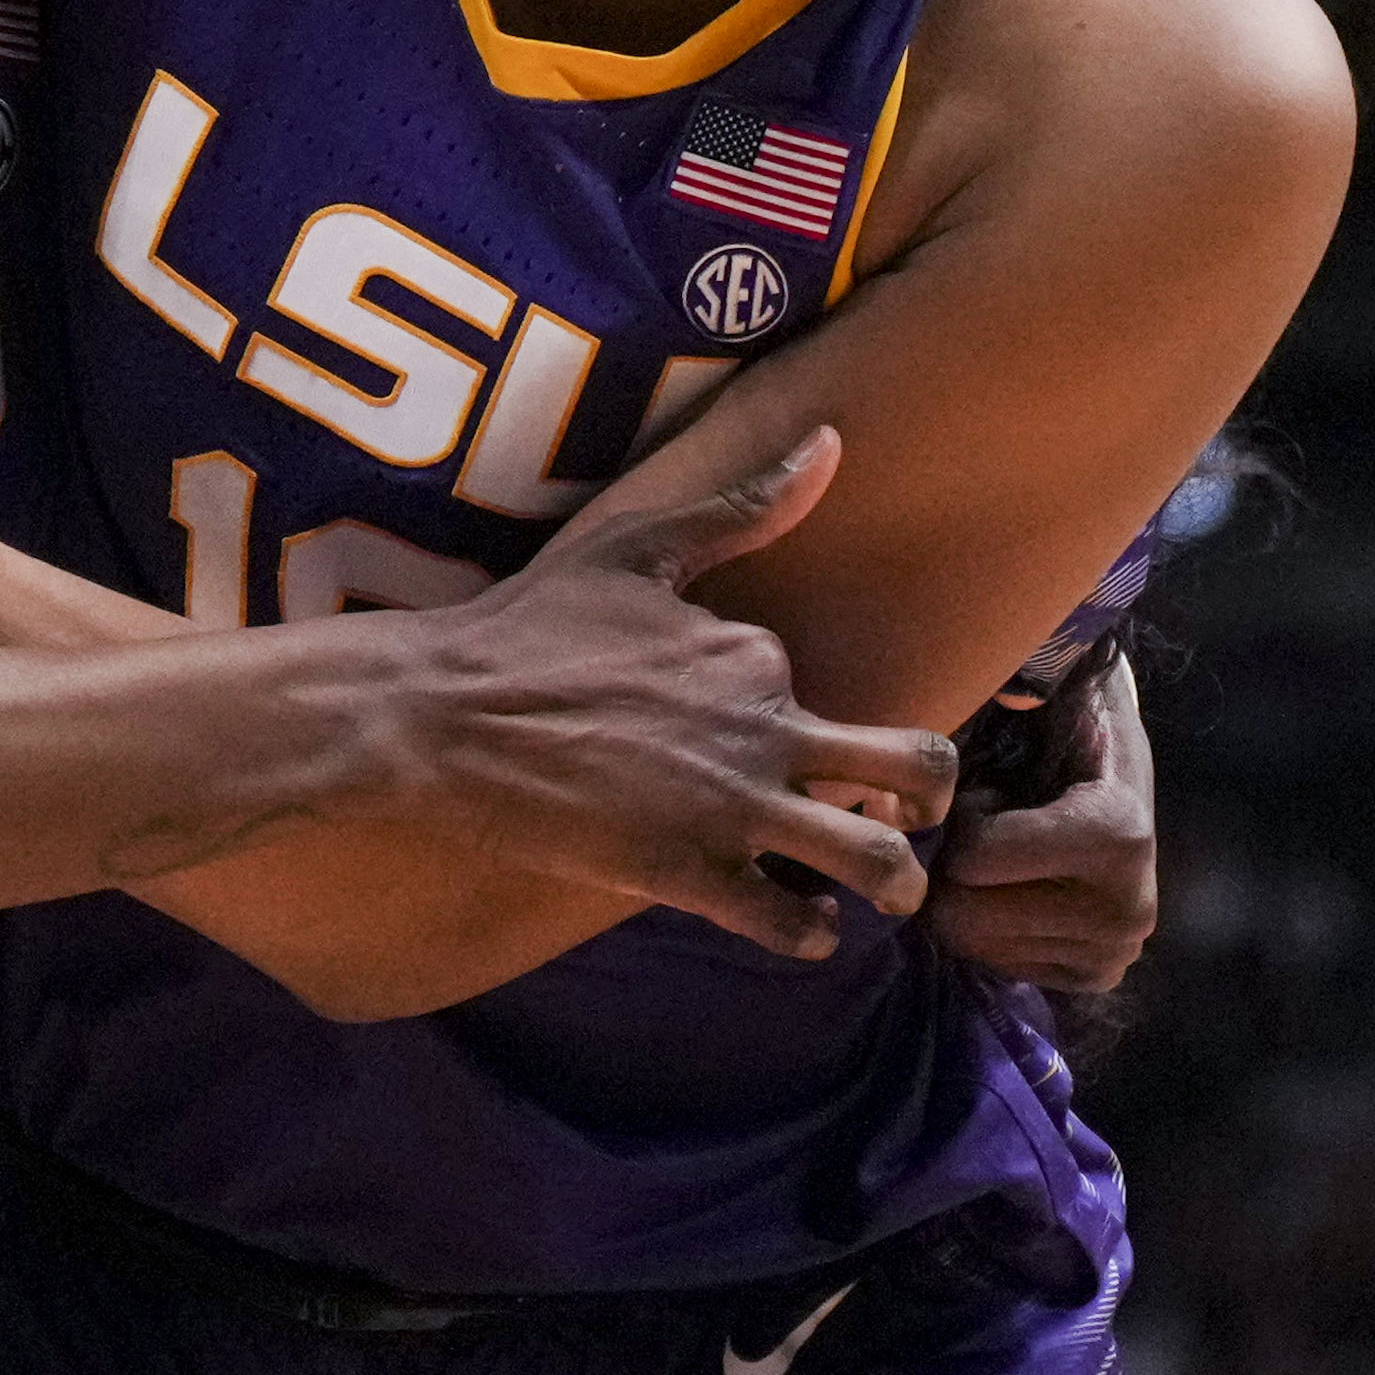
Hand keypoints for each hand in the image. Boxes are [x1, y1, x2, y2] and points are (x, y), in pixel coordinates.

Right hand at [392, 432, 963, 960]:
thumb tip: (834, 441)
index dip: (816, 716)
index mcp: (752, 653)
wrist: (441, 713)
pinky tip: (795, 924)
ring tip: (875, 894)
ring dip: (891, 885)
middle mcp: (762, 731)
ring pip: (874, 862)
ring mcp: (729, 810)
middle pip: (919, 772)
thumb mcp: (638, 546)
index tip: (774, 731)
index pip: (835, 687)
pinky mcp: (684, 875)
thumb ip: (745, 506)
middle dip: (933, 801)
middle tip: (907, 816)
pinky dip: (807, 934)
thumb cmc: (530, 625)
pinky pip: (788, 923)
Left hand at [930, 654, 1158, 993]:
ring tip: (1002, 857)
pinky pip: (999, 965)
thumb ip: (1010, 695)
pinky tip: (1018, 889)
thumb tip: (988, 690)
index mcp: (1118, 832)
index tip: (985, 792)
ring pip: (973, 943)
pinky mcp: (1098, 976)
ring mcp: (1116, 950)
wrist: (1118, 771)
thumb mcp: (1043, 697)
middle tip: (981, 830)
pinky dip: (991, 925)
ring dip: (970, 895)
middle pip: (966, 912)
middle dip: (953, 866)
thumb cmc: (1067, 725)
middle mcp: (1128, 907)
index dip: (959, 821)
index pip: (976, 856)